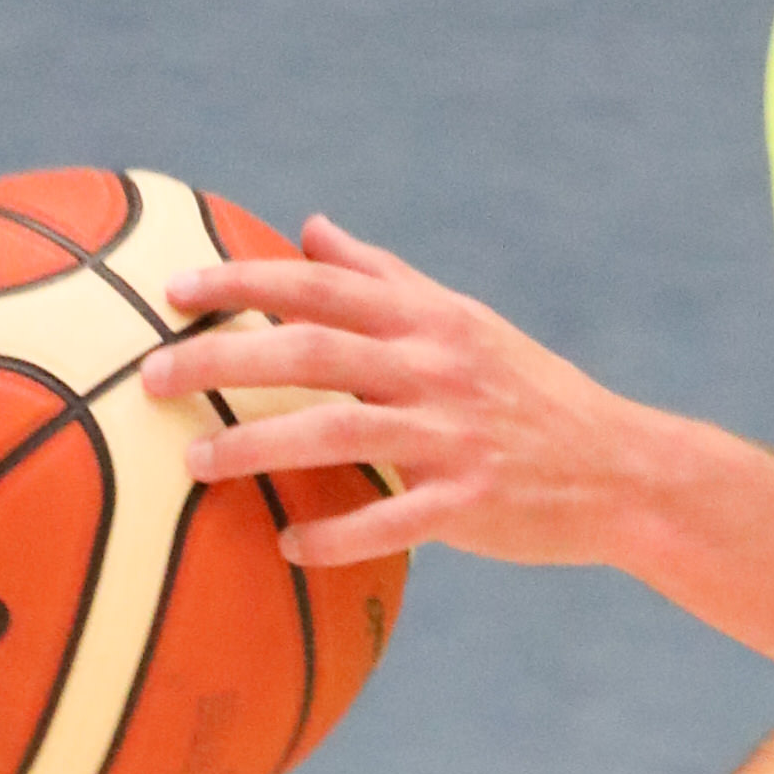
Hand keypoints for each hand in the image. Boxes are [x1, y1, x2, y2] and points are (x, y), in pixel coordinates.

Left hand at [155, 217, 665, 569]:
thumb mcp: (462, 321)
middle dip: (222, 357)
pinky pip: (389, 522)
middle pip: (310, 350)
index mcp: (427, 319)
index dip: (243, 281)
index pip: (320, 284)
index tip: (173, 289)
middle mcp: (434, 367)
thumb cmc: (526, 392)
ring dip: (257, 447)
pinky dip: (334, 536)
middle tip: (152, 376)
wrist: (621, 468)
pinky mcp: (470, 503)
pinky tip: (287, 546)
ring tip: (194, 460)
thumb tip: (314, 227)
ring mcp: (452, 436)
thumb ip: (384, 277)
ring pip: (337, 432)